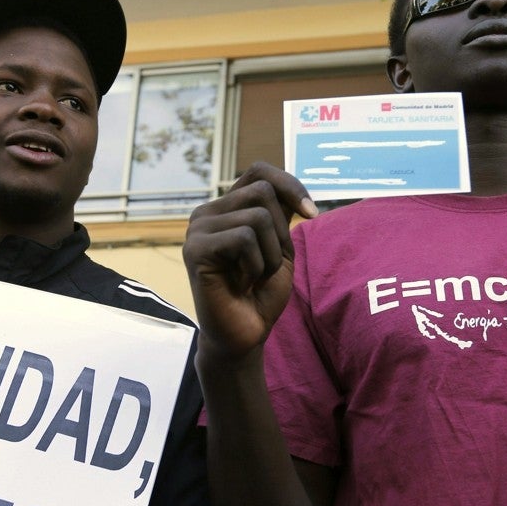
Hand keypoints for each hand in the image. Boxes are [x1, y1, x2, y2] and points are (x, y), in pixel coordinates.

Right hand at [183, 162, 315, 358]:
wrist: (245, 334)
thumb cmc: (261, 292)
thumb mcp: (279, 245)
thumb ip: (281, 213)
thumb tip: (295, 189)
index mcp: (227, 208)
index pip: (259, 171)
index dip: (290, 184)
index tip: (311, 214)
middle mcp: (207, 212)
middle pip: (262, 192)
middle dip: (280, 232)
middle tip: (268, 264)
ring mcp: (197, 229)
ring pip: (257, 217)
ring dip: (269, 255)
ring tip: (253, 277)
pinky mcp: (195, 248)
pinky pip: (243, 238)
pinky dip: (255, 266)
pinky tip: (240, 284)